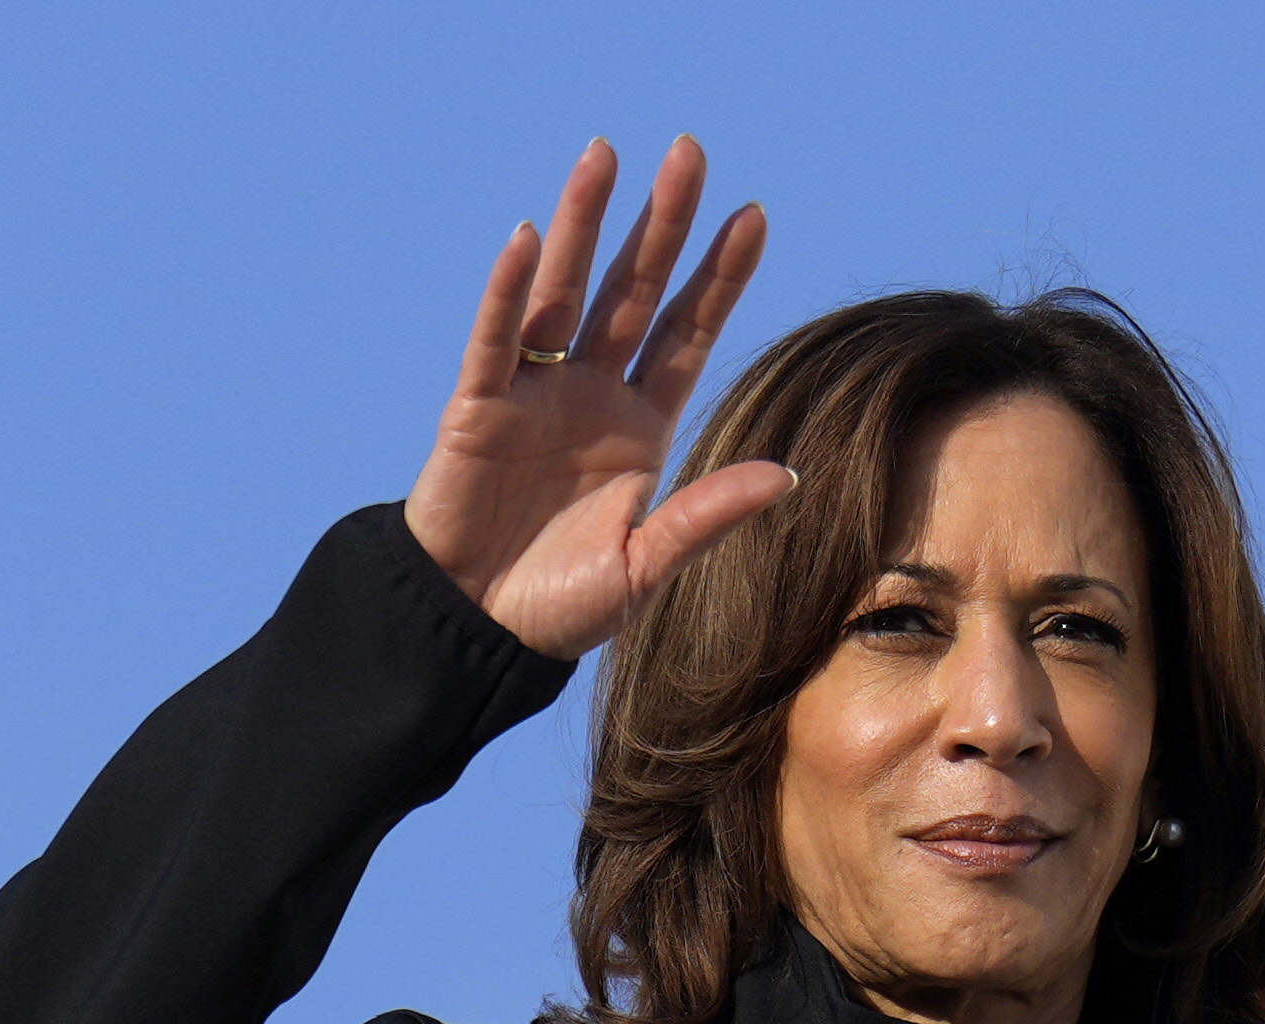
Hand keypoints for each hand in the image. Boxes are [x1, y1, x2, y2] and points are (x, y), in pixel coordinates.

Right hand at [405, 137, 790, 659]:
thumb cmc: (563, 603)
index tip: (754, 214)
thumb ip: (709, 515)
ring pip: (562, 291)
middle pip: (633, 291)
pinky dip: (508, 292)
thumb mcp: (649, 566)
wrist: (478, 629)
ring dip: (582, 224)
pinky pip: (494, 340)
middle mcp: (590, 393)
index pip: (689, 333)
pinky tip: (525, 239)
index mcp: (640, 425)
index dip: (719, 275)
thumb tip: (788, 475)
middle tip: (690, 152)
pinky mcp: (476, 408)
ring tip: (606, 156)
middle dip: (661, 224)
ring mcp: (532, 392)